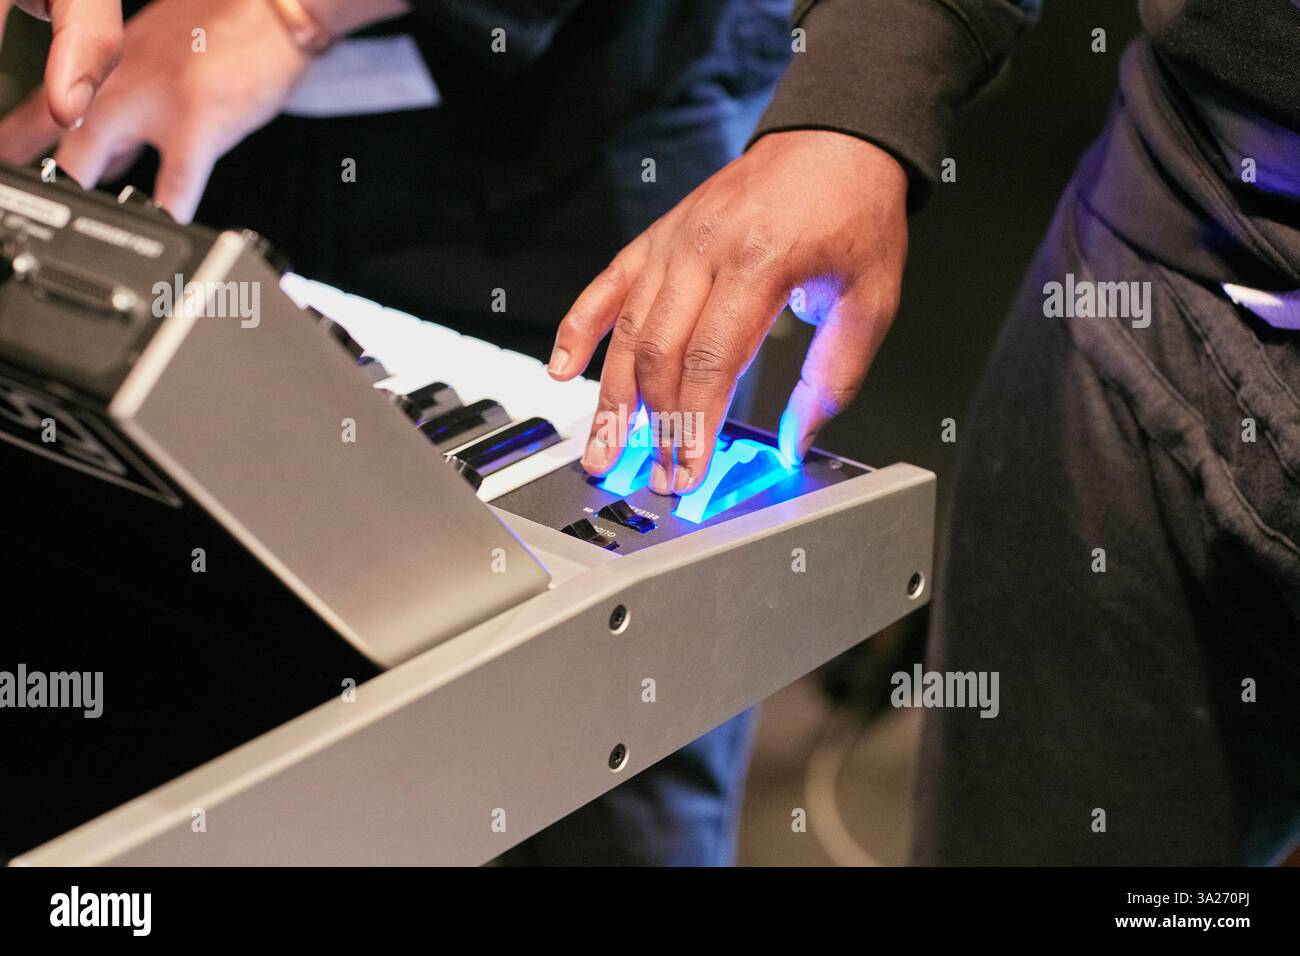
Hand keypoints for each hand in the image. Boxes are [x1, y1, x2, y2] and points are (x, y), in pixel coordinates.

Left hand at [0, 0, 310, 222]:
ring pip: (92, 155)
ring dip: (75, 189)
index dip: (19, 139)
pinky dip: (164, 214)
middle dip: (36, 171)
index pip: (44, 102)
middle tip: (20, 196)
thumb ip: (131, 96)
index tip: (9, 163)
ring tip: (67, 224)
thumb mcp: (160, 54)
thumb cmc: (228, 35)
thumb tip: (109, 150)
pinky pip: (174, 183)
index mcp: (110, 65)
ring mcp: (156, 103)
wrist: (275, 11)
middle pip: (56, 133)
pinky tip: (159, 234)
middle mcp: (122, 81)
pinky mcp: (199, 123)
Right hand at [548, 130, 908, 493]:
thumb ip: (832, 376)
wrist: (835, 141)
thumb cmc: (854, 215)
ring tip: (602, 448)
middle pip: (661, 353)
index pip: (710, 362)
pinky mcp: (656, 237)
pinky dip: (578, 329)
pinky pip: (606, 287)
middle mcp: (703, 248)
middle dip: (654, 425)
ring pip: (627, 330)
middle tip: (652, 475)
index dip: (694, 426)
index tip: (688, 472)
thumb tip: (795, 441)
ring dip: (611, 397)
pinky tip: (562, 371)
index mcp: (759, 262)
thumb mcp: (870, 299)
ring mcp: (672, 241)